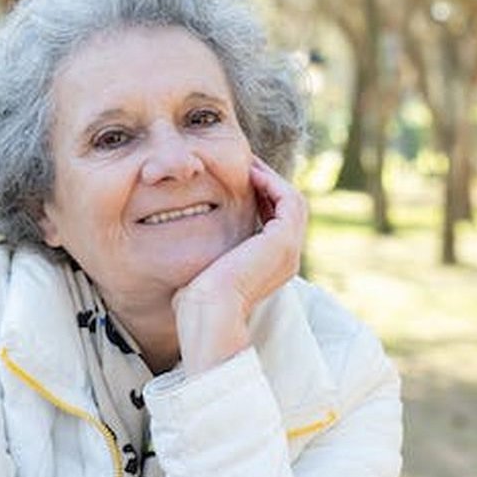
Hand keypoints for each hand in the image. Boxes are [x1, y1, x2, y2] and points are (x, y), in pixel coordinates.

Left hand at [172, 157, 307, 375]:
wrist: (208, 314)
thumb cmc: (197, 301)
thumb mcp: (205, 269)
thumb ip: (208, 254)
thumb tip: (184, 241)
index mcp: (271, 265)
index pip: (275, 221)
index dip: (260, 196)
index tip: (236, 179)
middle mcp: (286, 258)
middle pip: (288, 207)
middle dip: (267, 182)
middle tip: (244, 162)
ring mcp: (289, 250)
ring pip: (292, 201)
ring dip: (271, 178)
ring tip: (247, 162)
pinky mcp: (283, 241)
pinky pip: (289, 200)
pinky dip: (273, 182)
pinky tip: (249, 173)